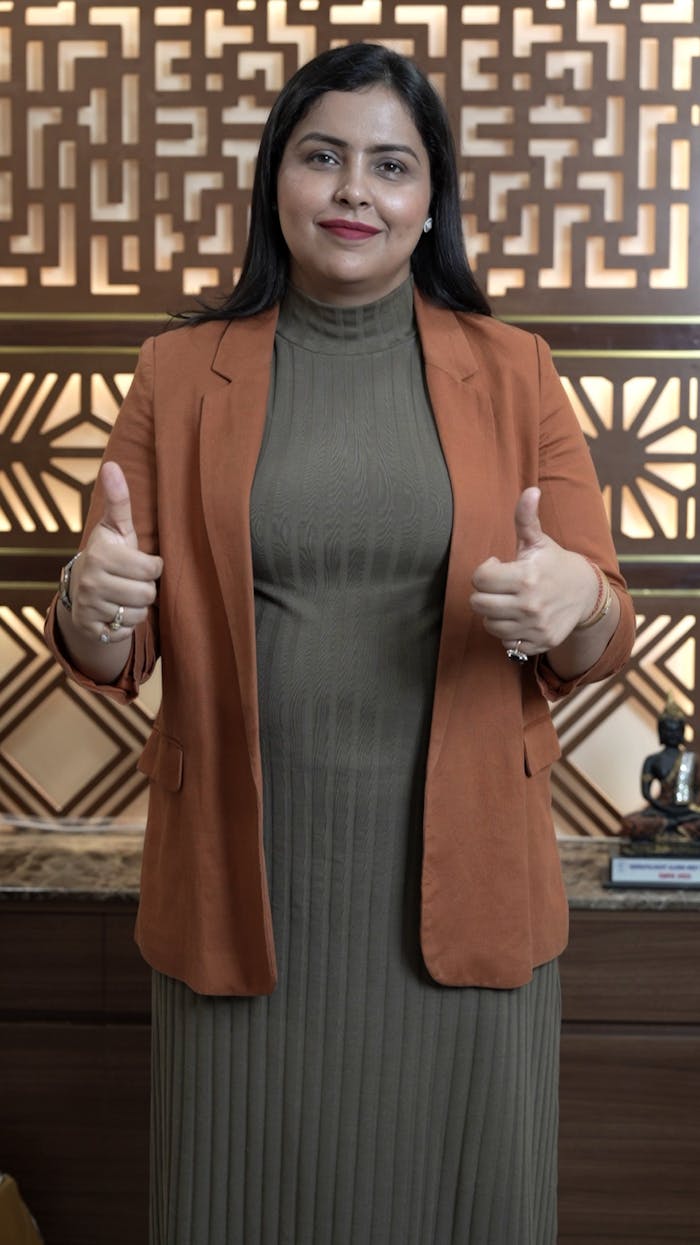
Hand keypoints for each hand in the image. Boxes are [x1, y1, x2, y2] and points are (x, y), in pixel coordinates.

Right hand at [66, 461, 162, 645]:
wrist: (81, 587)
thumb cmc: (110, 553)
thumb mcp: (116, 528)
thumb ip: (119, 500)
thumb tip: (112, 465)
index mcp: (101, 555)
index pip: (152, 569)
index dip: (153, 567)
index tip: (141, 562)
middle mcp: (91, 581)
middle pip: (147, 594)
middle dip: (145, 588)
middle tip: (132, 581)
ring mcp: (89, 606)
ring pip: (139, 614)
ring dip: (137, 607)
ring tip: (124, 595)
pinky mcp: (90, 628)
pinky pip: (126, 632)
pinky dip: (125, 624)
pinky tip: (115, 611)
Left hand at [470, 487, 598, 658]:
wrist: (587, 594)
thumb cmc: (555, 564)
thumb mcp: (539, 541)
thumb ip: (526, 518)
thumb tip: (530, 490)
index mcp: (526, 576)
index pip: (479, 579)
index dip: (484, 570)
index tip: (497, 566)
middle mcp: (530, 604)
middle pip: (478, 604)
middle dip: (484, 593)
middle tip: (498, 586)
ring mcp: (535, 626)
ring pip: (490, 625)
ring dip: (494, 613)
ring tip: (509, 601)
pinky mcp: (540, 642)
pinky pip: (507, 643)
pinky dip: (509, 632)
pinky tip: (519, 618)